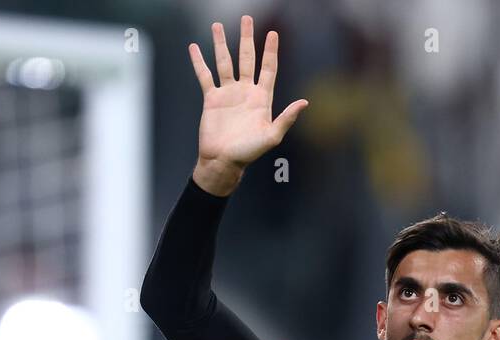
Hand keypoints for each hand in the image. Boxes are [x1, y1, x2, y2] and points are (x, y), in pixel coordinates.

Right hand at [188, 15, 308, 195]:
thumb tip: (304, 103)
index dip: (271, 51)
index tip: (273, 33)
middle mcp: (245, 92)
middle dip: (247, 38)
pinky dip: (199, 62)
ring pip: (225, 62)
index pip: (268, 68)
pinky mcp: (211, 99)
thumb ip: (287, 118)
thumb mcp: (272, 137)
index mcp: (261, 98)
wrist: (223, 162)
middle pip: (247, 58)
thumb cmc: (249, 153)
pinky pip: (205, 76)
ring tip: (218, 25)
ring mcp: (228, 94)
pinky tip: (194, 47)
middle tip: (247, 19)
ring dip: (221, 44)